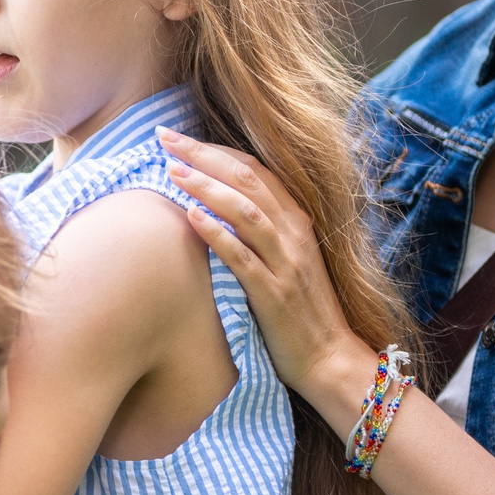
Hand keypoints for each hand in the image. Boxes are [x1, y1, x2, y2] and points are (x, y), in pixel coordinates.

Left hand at [157, 126, 377, 418]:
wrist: (329, 357)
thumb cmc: (301, 309)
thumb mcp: (288, 258)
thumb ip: (263, 229)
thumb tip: (218, 203)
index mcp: (296, 220)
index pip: (254, 169)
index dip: (215, 149)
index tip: (178, 137)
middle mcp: (293, 234)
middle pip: (246, 179)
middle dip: (203, 155)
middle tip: (164, 137)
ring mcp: (286, 263)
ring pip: (246, 211)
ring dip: (207, 187)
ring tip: (172, 170)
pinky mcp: (274, 294)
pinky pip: (244, 258)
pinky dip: (218, 234)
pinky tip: (191, 217)